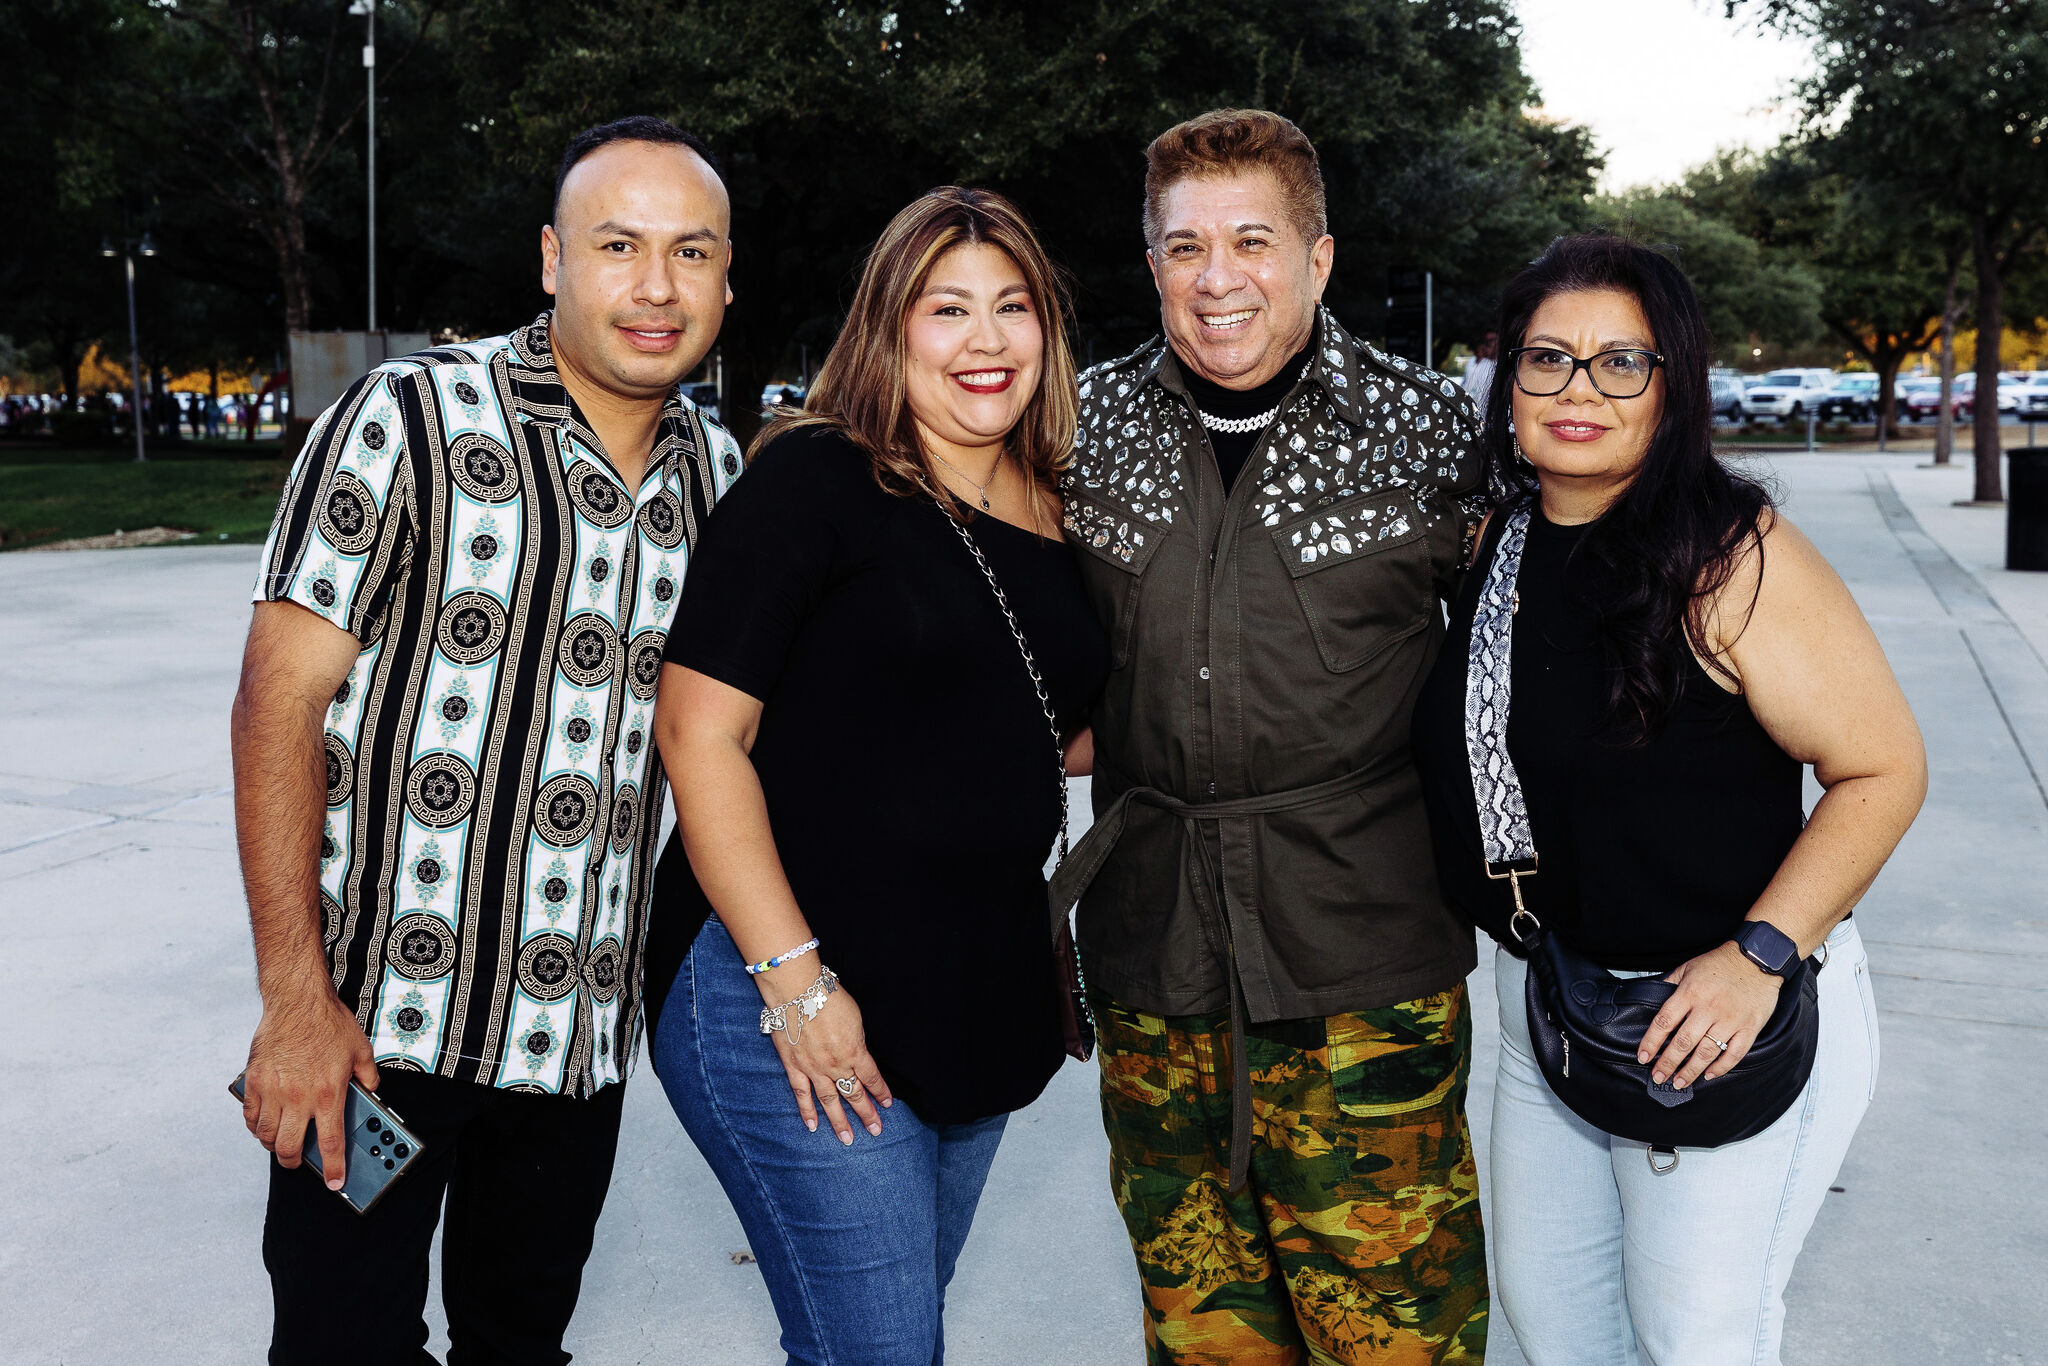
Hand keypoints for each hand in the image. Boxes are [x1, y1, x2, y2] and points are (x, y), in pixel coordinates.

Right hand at [242, 977, 378, 1187]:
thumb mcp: (361, 1050)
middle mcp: (298, 1097)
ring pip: (266, 1135)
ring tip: (280, 1143)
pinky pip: (250, 1115)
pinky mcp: (254, 1080)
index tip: (335, 1183)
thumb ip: (368, 1076)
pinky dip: (255, 1126)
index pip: (330, 1142)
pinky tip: (263, 1124)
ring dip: (273, 1145)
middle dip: (294, 1162)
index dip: (334, 1167)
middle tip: (298, 1162)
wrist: (297, 1000)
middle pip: (289, 1147)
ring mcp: (273, 1090)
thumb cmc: (330, 1023)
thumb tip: (372, 1093)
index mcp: (328, 1093)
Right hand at [768, 984, 892, 1144]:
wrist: (798, 991)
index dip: (881, 1092)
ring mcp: (814, 1069)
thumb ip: (858, 1041)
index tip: (887, 1104)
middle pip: (854, 1094)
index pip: (872, 1078)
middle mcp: (836, 1065)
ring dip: (839, 1121)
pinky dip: (807, 1111)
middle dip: (866, 1114)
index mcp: (855, 1052)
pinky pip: (802, 1094)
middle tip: (875, 1131)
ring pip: (829, 1101)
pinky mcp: (794, 1067)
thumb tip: (859, 1054)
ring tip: (847, 1139)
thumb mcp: (855, 1018)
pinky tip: (813, 1126)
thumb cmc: (829, 998)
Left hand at [1638, 941, 1784, 1089]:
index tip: (1643, 1057)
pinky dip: (1721, 1067)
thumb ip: (1670, 984)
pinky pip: (1734, 1054)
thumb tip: (1651, 998)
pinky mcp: (1749, 1027)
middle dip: (1668, 1063)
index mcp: (1690, 992)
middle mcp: (1708, 1008)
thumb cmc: (1720, 964)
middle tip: (1658, 1077)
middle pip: (1683, 1042)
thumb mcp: (1688, 967)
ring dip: (1690, 1071)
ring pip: (1707, 1052)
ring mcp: (1730, 1019)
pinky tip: (1709, 1075)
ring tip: (1679, 1082)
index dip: (1651, 1042)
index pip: (1664, 1022)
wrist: (1757, 959)